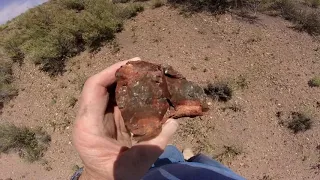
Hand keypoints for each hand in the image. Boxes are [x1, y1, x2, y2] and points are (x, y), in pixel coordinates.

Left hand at [72, 58, 178, 179]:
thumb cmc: (115, 175)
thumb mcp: (137, 163)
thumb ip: (156, 143)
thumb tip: (174, 122)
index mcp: (88, 126)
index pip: (94, 88)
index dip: (110, 72)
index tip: (131, 64)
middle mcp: (87, 117)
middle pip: (99, 85)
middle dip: (119, 72)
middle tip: (142, 65)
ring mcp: (95, 117)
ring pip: (106, 89)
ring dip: (123, 79)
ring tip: (143, 72)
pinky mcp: (105, 119)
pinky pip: (113, 98)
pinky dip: (126, 89)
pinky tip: (141, 87)